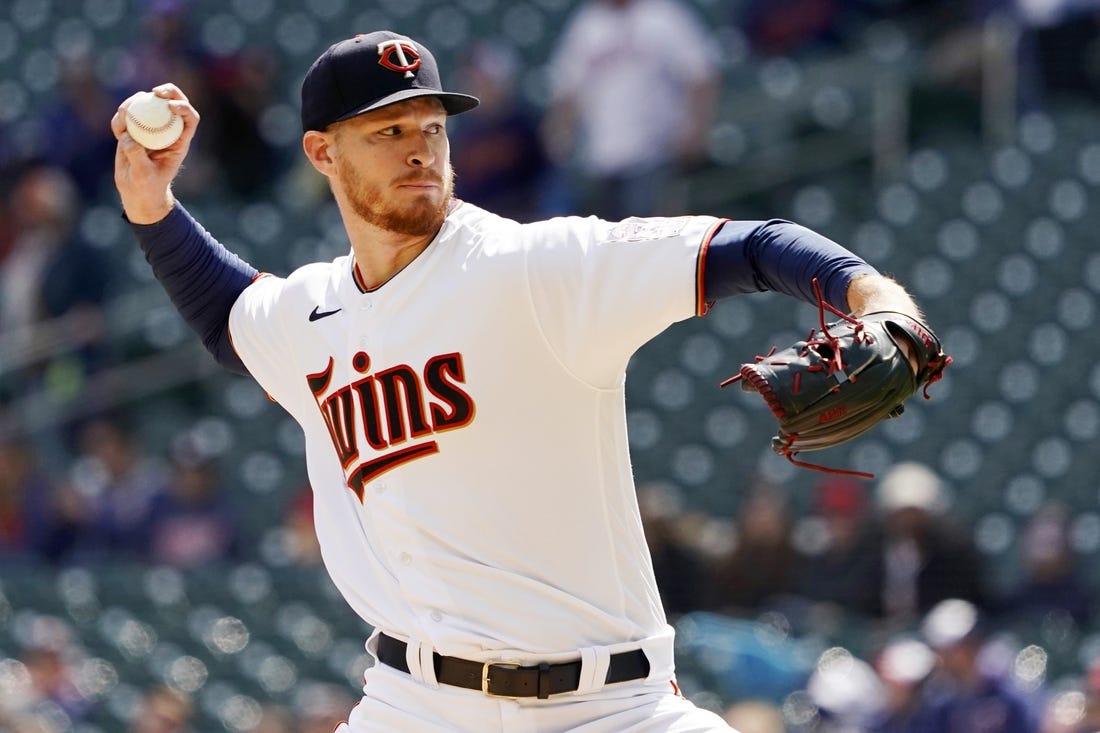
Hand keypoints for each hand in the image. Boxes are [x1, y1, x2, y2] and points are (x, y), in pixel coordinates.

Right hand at [111, 83, 199, 223]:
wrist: (136, 190)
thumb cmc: (146, 186)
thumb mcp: (143, 175)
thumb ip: (137, 157)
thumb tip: (129, 138)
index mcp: (179, 141)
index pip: (190, 118)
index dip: (184, 107)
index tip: (170, 106)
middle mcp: (167, 131)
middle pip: (172, 103)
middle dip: (167, 91)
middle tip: (154, 92)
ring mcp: (150, 128)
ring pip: (148, 104)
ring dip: (136, 102)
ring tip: (124, 115)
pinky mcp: (133, 129)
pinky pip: (127, 116)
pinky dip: (120, 117)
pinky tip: (117, 127)